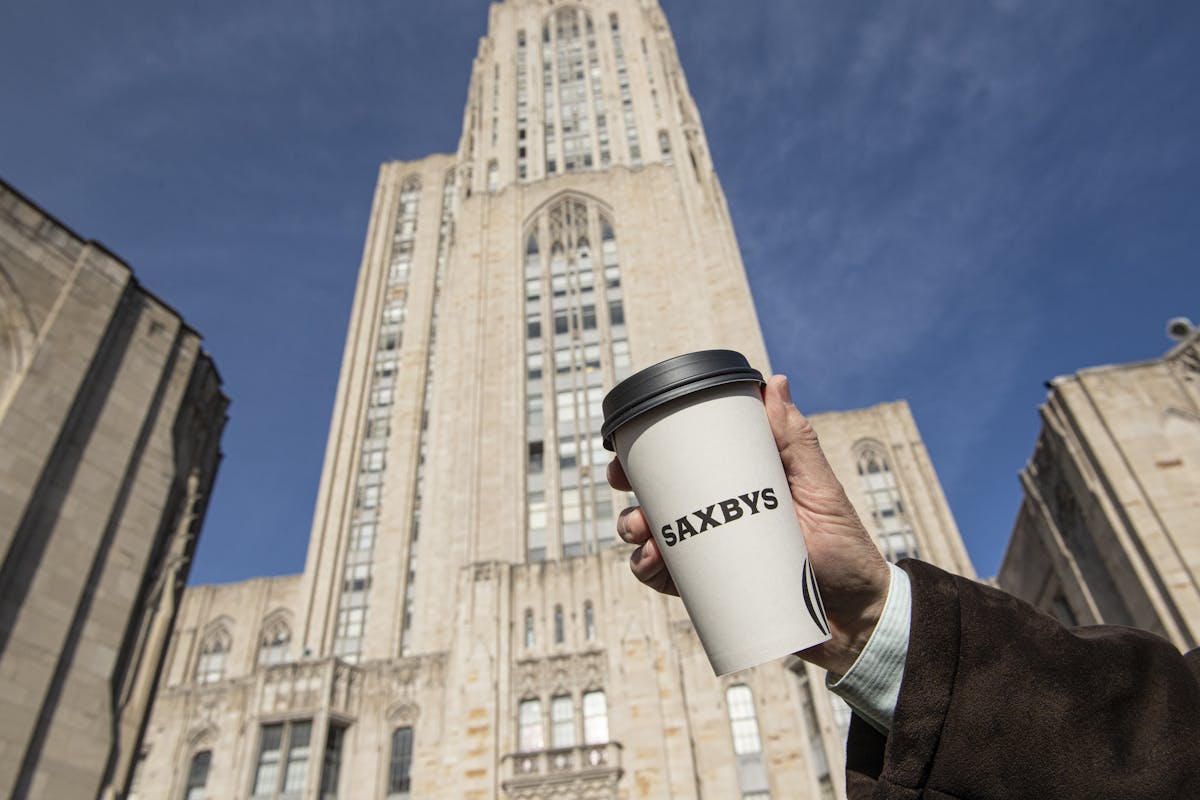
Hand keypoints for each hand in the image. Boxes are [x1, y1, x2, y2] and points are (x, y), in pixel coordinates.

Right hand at [608, 374, 891, 674]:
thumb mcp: (822, 490)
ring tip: (643, 534)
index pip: (688, 460)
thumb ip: (797, 441)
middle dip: (631, 491)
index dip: (651, 450)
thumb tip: (774, 382)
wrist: (858, 620)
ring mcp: (712, 553)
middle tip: (625, 489)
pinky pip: (667, 578)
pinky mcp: (711, 589)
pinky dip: (649, 569)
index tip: (628, 445)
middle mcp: (719, 514)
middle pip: (659, 496)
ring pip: (654, 536)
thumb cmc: (846, 550)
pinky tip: (652, 563)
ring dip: (633, 529)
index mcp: (740, 483)